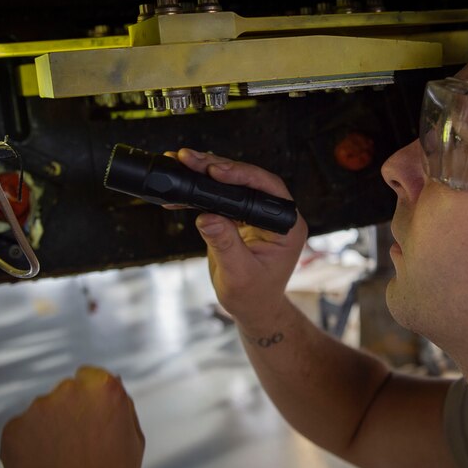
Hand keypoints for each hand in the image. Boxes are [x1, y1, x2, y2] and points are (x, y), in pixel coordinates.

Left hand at [0, 366, 144, 467]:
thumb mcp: (133, 438)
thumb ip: (123, 403)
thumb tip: (113, 378)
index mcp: (104, 387)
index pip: (88, 376)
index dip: (89, 398)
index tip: (90, 417)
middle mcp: (69, 390)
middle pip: (65, 392)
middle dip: (69, 411)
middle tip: (78, 444)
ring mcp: (38, 408)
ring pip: (43, 411)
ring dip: (49, 427)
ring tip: (61, 458)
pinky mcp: (14, 428)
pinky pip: (22, 430)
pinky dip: (29, 443)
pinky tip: (44, 463)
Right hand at [167, 148, 308, 327]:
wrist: (251, 308)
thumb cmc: (253, 296)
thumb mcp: (239, 274)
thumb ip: (225, 245)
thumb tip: (207, 217)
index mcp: (286, 226)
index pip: (268, 189)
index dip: (242, 175)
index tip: (217, 171)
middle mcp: (273, 215)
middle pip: (247, 179)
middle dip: (217, 167)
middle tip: (190, 159)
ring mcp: (256, 214)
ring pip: (231, 184)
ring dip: (205, 174)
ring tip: (181, 163)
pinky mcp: (239, 217)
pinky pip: (219, 198)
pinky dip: (200, 192)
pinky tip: (180, 190)